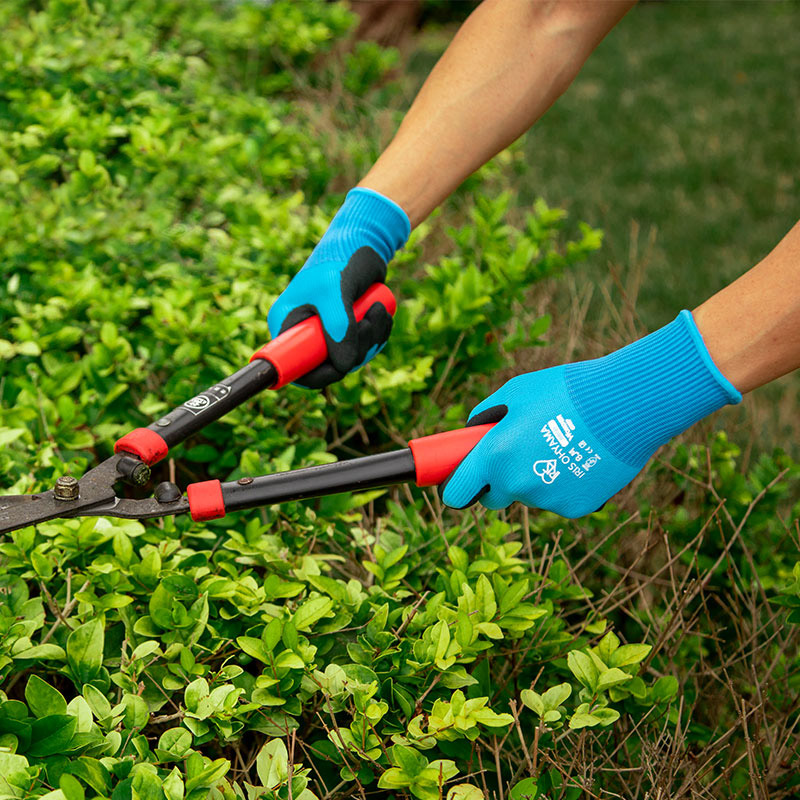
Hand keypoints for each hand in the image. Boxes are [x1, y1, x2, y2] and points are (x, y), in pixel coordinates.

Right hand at [267, 187, 409, 388]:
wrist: (364, 242)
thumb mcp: (336, 292)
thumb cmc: (342, 260)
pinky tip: (382, 315)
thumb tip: (343, 366)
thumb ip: (339, 328)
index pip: (293, 366)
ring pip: (350, 359)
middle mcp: (302, 331)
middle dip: (354, 352)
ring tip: (379, 311)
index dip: (317, 375)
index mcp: (285, 323)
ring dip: (371, 340)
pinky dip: (377, 336)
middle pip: (328, 367)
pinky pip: (362, 348)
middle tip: (368, 323)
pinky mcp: (345, 329)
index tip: (341, 366)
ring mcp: (325, 331)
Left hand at [441, 311, 741, 517]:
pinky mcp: (575, 508)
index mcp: (494, 457)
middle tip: (514, 455)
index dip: (455, 488)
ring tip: (560, 443)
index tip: (458, 482)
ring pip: (529, 495)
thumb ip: (487, 415)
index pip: (457, 493)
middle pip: (493, 499)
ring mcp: (547, 500)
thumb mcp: (516, 392)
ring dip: (534, 478)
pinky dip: (563, 483)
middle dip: (496, 483)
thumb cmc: (566, 391)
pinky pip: (558, 498)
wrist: (625, 405)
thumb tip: (473, 431)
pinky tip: (580, 456)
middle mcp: (517, 484)